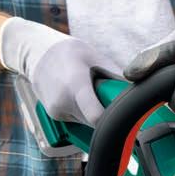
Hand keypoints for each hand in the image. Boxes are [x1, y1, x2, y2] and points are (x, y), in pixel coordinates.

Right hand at [0, 18, 120, 125]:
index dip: (113, 121)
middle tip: (112, 101)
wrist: (35, 52)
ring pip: (86, 123)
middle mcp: (63, 103)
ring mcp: (56, 111)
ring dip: (96, 114)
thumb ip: (116, 75)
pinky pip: (77, 120)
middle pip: (95, 123)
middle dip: (107, 115)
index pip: (96, 118)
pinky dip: (85, 112)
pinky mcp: (54, 115)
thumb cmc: (68, 52)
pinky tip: (82, 97)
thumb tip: (139, 89)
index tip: (124, 118)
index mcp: (75, 86)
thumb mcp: (96, 57)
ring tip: (93, 94)